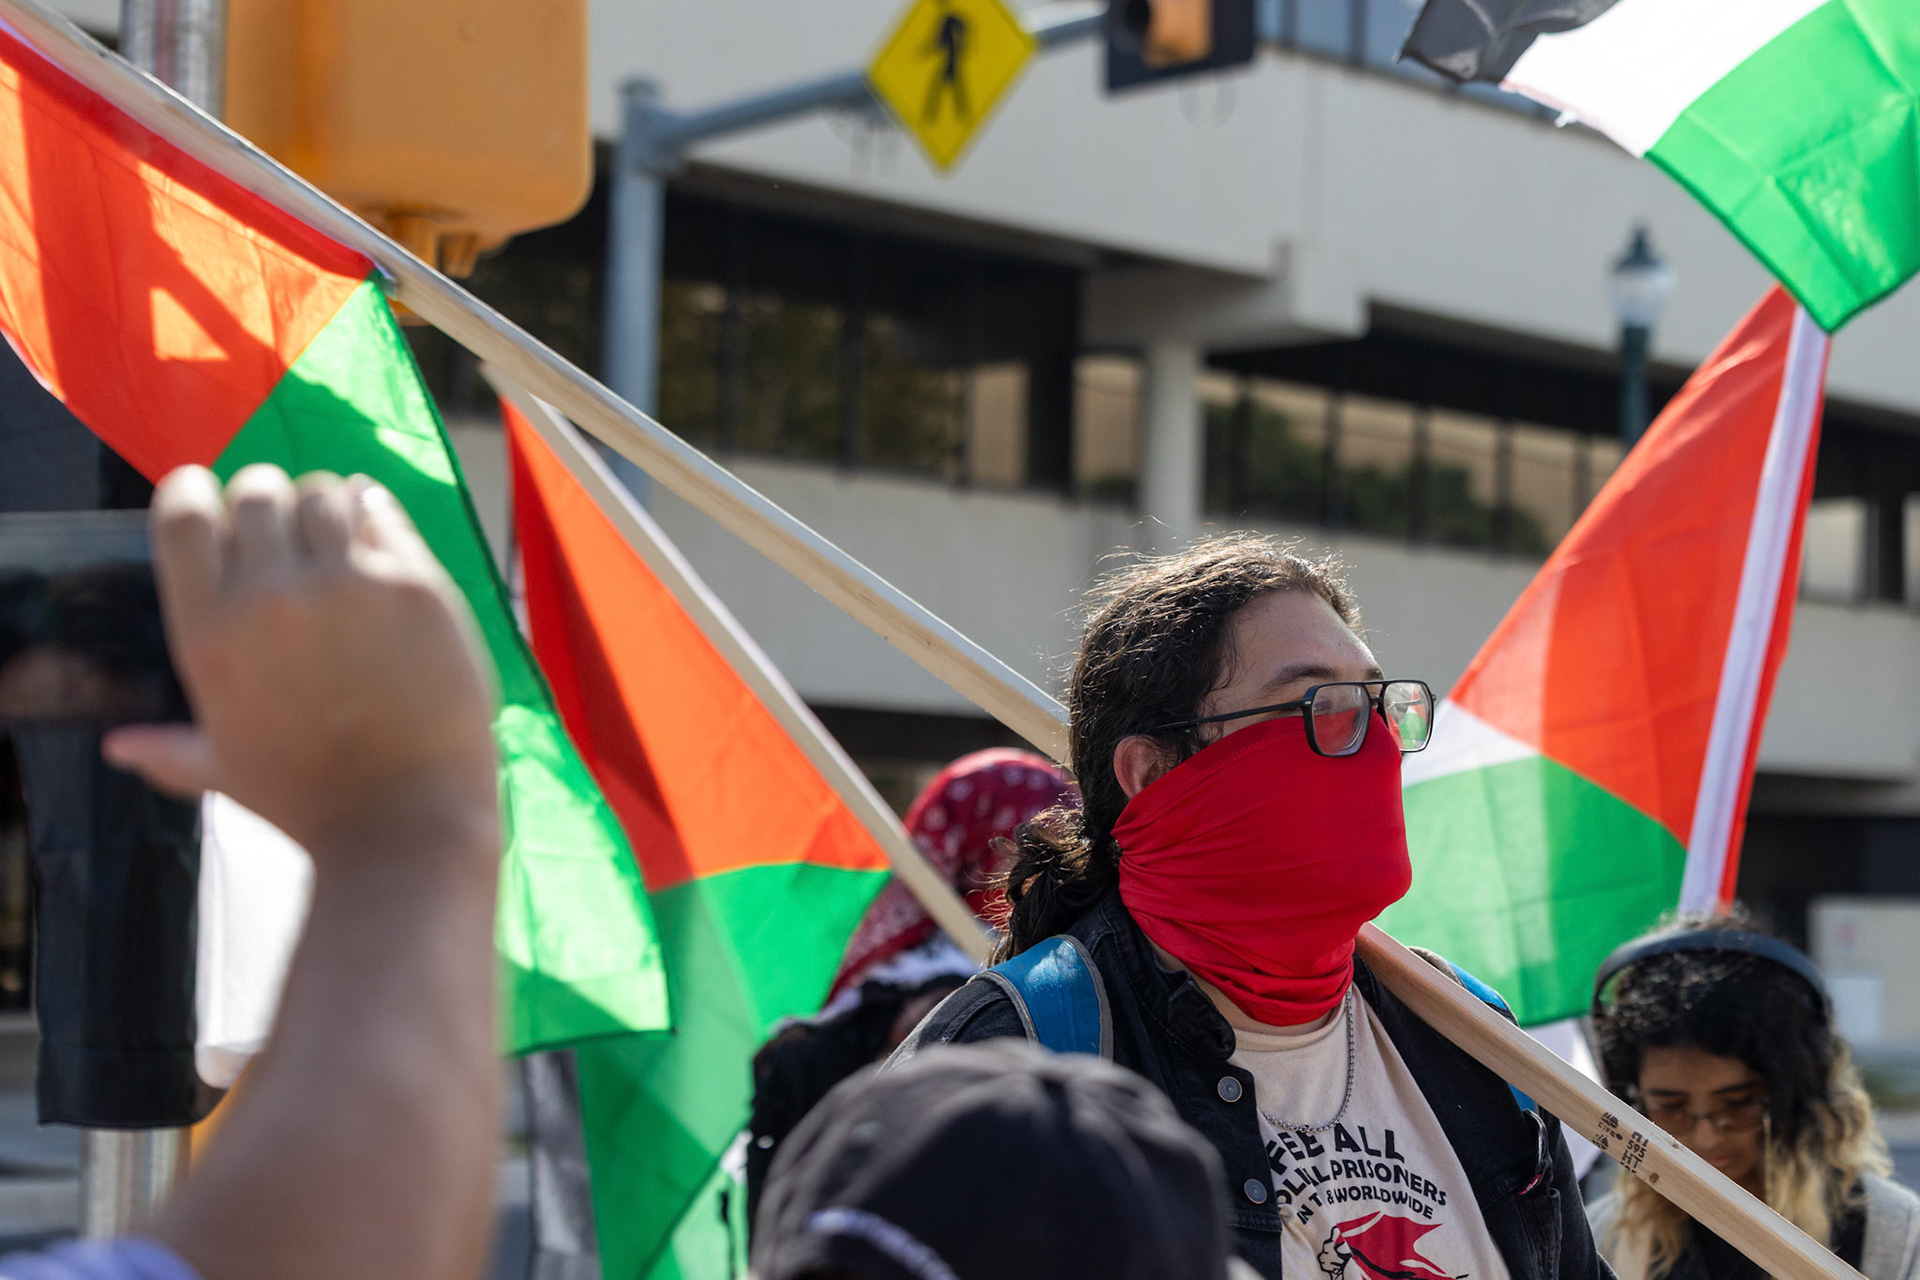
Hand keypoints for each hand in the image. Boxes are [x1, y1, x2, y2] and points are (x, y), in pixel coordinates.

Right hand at [104, 465, 498, 869]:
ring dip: (329, 508)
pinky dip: (380, 520)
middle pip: (259, 490)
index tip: (215, 502)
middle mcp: (271, 598)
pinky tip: (381, 545)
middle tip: (290, 535)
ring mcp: (347, 587)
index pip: (182, 513)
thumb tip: (120, 747)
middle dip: (271, 503)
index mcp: (210, 632)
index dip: (197, 495)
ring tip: (340, 541)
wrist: (405, 821)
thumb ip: (171, 748)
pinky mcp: (414, 587)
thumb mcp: (225, 770)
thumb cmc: (312, 800)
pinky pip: (386, 516)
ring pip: (327, 492)